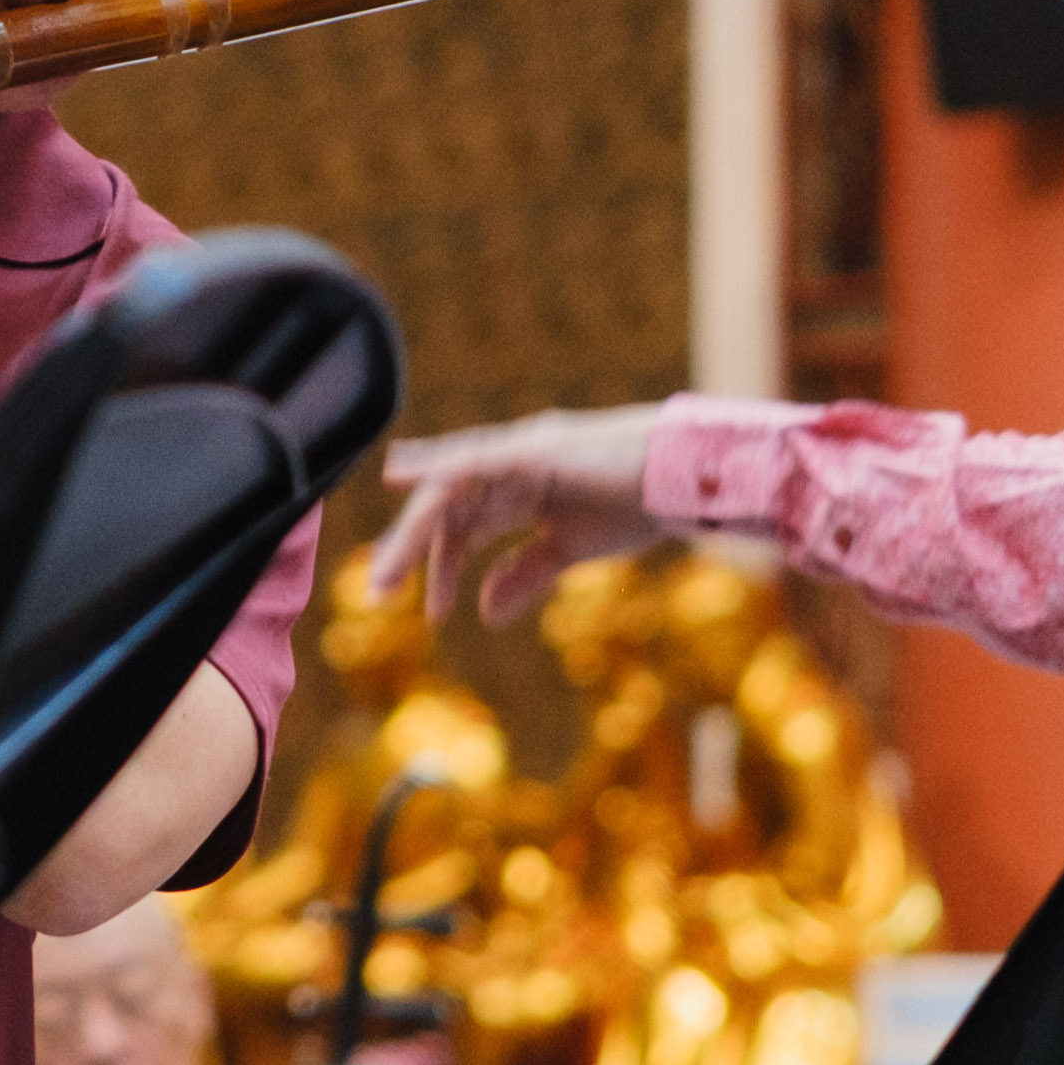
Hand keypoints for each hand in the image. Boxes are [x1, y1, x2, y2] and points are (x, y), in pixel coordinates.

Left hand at [365, 406, 668, 621]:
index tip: (437, 614)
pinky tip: (404, 477)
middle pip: (447, 510)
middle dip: (412, 550)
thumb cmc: (638, 505)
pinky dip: (439, 466)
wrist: (684, 481)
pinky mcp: (534, 450)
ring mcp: (519, 454)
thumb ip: (526, 575)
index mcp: (520, 492)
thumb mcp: (569, 551)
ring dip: (416, 530)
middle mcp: (510, 469)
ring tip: (387, 573)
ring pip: (449, 489)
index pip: (464, 528)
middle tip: (379, 594)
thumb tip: (483, 612)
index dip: (444, 567)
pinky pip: (475, 459)